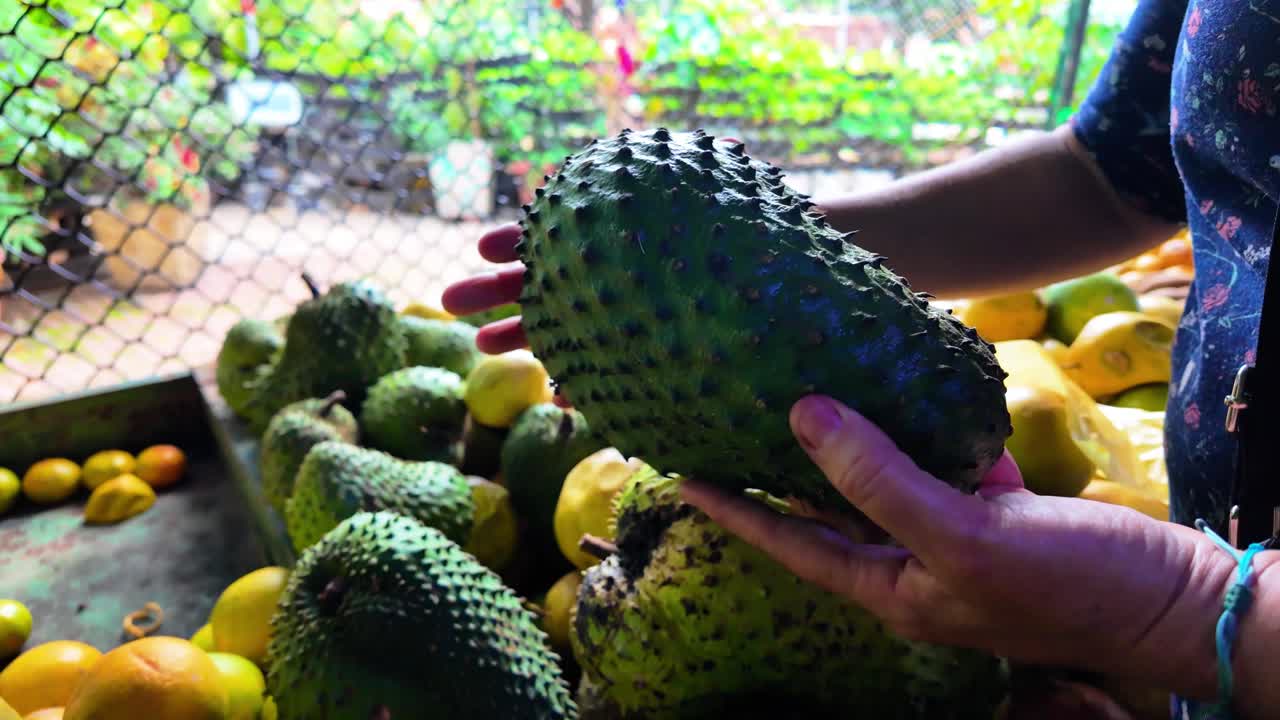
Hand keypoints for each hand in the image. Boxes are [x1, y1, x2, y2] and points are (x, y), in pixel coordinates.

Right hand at [440, 136, 743, 407]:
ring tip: (480, 346)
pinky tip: (561, 394)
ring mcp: (611, 315)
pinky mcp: (628, 355)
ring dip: (515, 335)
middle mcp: (603, 272)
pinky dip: (579, 381)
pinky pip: (595, 369)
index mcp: (608, 233)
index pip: (555, 231)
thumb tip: (730, 148)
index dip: (518, 240)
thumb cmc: (744, 242)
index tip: (486, 248)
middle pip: (539, 278)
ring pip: (554, 325)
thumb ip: (719, 176)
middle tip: (450, 299)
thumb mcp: (728, 205)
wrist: (763, 299)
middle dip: (492, 289)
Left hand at [678, 394, 1246, 701]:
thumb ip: (880, 480)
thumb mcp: (965, 536)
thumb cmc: (1069, 585)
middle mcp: (912, 562)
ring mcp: (955, 534)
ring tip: (808, 385)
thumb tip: (806, 416)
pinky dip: (927, 427)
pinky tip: (910, 385)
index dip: (736, 510)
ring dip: (854, 436)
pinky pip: (943, 463)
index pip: (791, 543)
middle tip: (736, 415)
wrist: (1174, 597)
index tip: (685, 474)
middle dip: (786, 464)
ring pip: (887, 478)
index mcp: (892, 587)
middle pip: (831, 507)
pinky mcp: (996, 508)